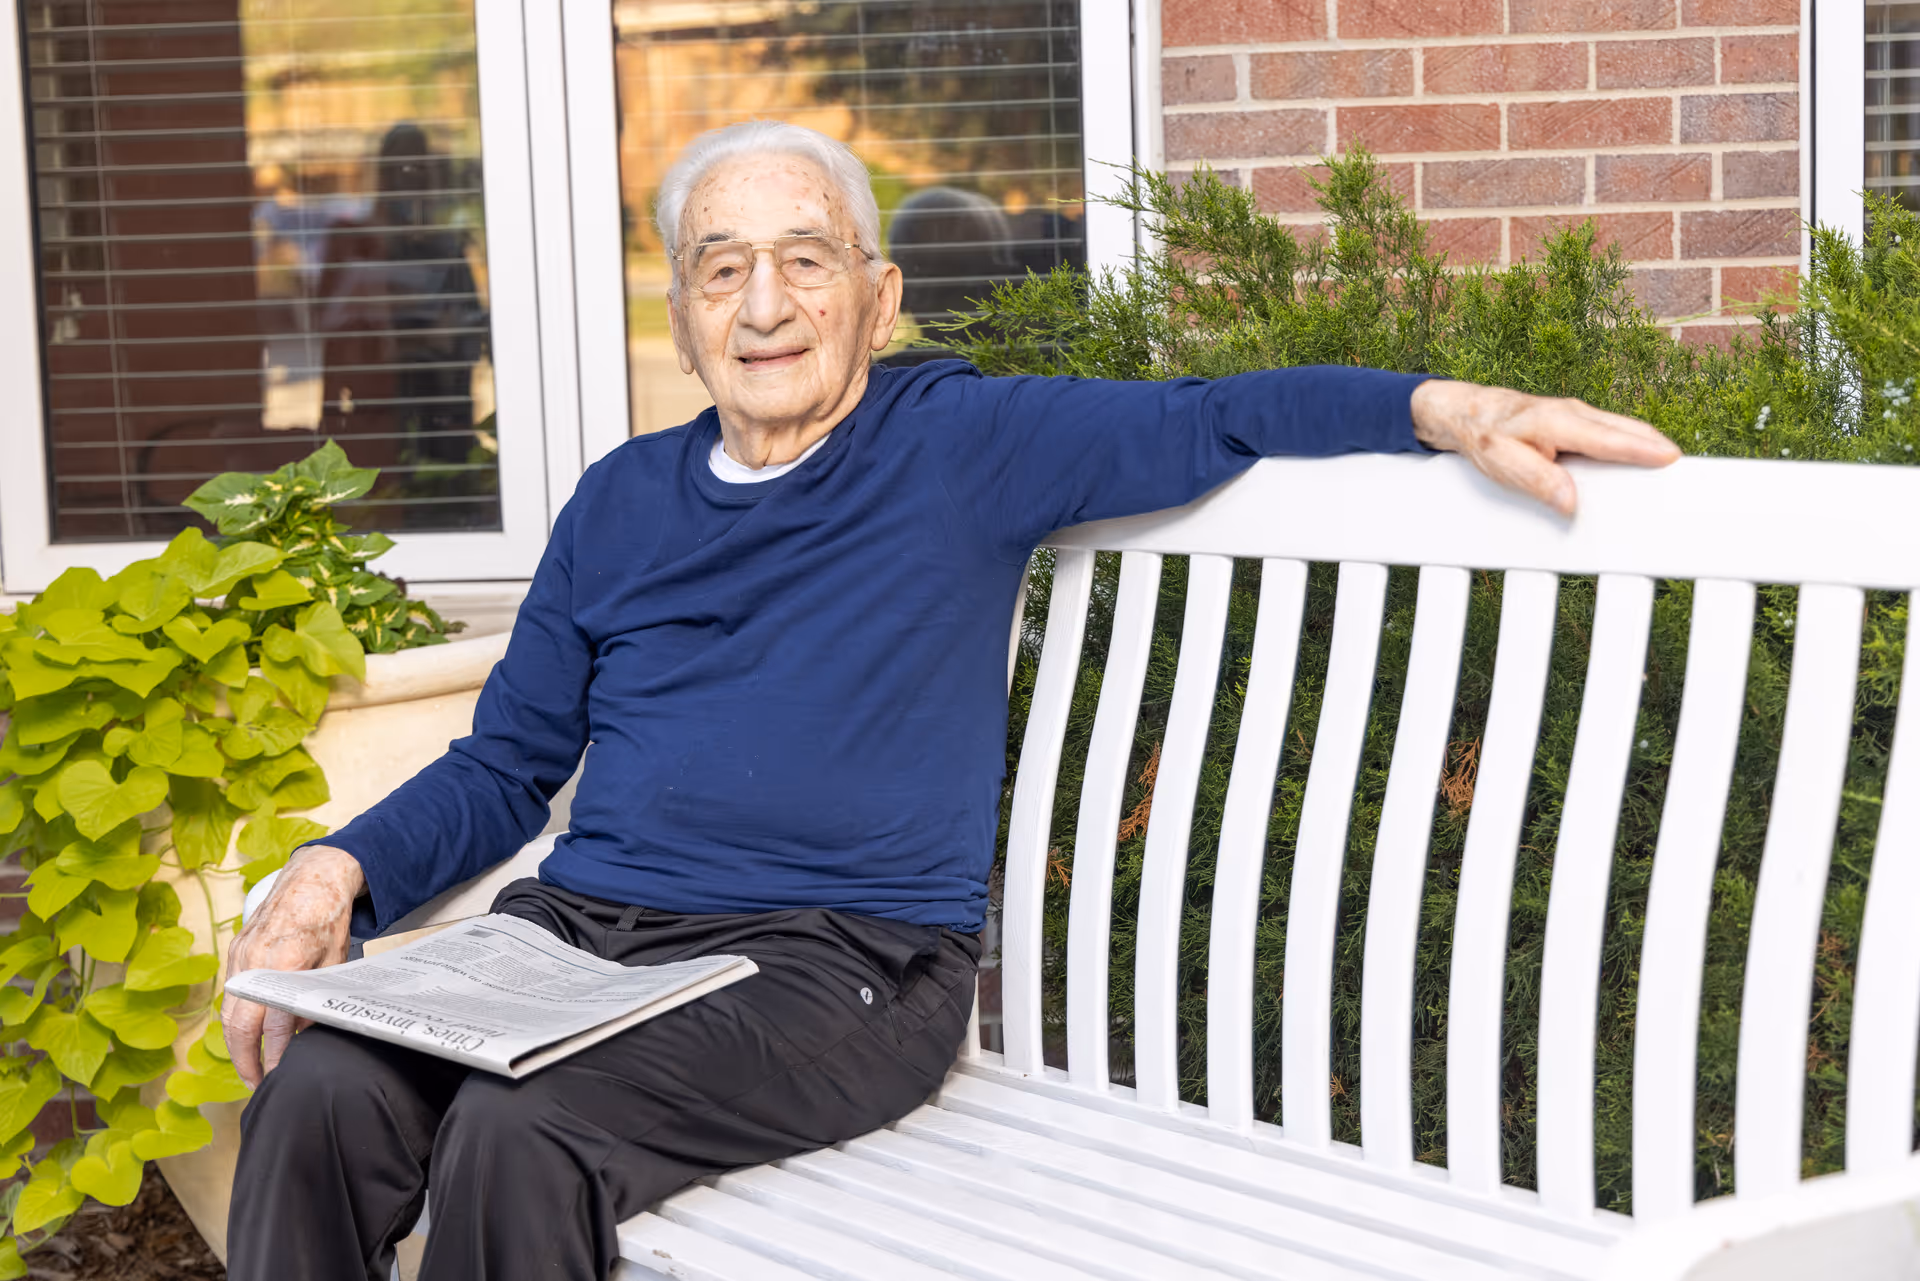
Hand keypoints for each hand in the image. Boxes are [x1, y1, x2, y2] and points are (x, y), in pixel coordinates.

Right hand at [223, 844, 365, 1087]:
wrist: (311, 879)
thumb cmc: (327, 919)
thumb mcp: (334, 961)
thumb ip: (317, 997)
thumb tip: (309, 1037)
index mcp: (283, 963)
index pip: (274, 1023)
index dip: (276, 1054)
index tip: (279, 1075)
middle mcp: (254, 962)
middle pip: (239, 1025)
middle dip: (246, 1060)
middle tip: (258, 1084)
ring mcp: (240, 956)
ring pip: (228, 1012)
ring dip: (236, 1044)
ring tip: (251, 1068)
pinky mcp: (234, 952)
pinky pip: (230, 995)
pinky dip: (235, 1019)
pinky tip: (247, 1037)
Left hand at [1410, 379, 1680, 515]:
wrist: (1463, 411)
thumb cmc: (1482, 435)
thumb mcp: (1501, 462)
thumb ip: (1537, 480)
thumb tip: (1570, 501)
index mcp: (1556, 422)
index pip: (1608, 439)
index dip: (1641, 449)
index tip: (1671, 459)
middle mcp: (1573, 413)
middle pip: (1627, 430)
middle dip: (1659, 447)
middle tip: (1688, 471)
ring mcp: (1577, 414)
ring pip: (1622, 429)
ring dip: (1649, 444)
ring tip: (1676, 468)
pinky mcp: (1577, 421)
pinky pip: (1612, 432)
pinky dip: (1633, 442)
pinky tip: (1646, 459)